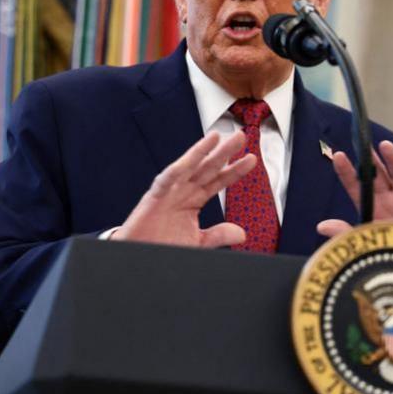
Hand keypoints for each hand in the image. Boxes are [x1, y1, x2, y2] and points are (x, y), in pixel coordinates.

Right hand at [112, 132, 254, 247]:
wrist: (140, 256)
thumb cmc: (163, 245)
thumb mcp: (197, 242)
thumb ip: (217, 235)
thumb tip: (241, 233)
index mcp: (194, 199)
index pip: (218, 181)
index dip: (235, 170)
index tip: (252, 159)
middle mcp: (183, 191)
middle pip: (207, 168)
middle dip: (224, 153)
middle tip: (241, 136)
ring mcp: (168, 192)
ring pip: (187, 168)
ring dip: (200, 152)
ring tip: (215, 137)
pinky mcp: (152, 198)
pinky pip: (164, 182)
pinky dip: (173, 172)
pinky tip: (185, 163)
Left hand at [318, 140, 392, 237]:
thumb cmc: (384, 257)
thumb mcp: (362, 243)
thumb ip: (343, 232)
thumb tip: (321, 226)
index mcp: (370, 208)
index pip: (355, 186)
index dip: (346, 171)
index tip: (338, 155)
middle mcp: (388, 201)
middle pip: (378, 175)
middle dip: (371, 160)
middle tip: (364, 143)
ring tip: (386, 145)